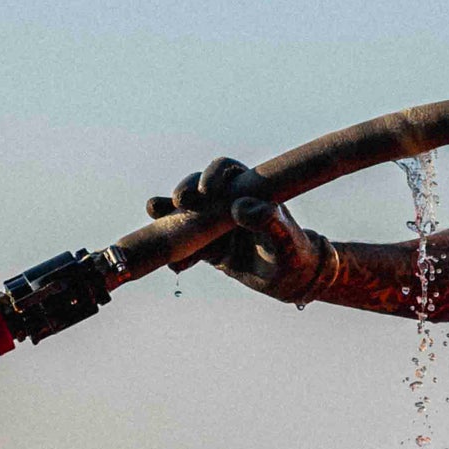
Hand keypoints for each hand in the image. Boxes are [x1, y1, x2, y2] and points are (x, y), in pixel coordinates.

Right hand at [146, 158, 338, 305]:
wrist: (290, 278)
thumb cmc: (293, 251)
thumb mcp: (285, 237)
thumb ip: (268, 221)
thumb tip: (241, 207)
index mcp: (248, 189)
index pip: (227, 171)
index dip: (213, 174)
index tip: (208, 190)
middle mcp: (228, 202)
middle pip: (199, 188)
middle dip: (185, 192)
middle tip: (180, 202)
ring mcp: (214, 224)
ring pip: (186, 215)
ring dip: (169, 215)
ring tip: (155, 215)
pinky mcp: (208, 247)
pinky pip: (188, 247)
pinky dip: (180, 254)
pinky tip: (175, 264)